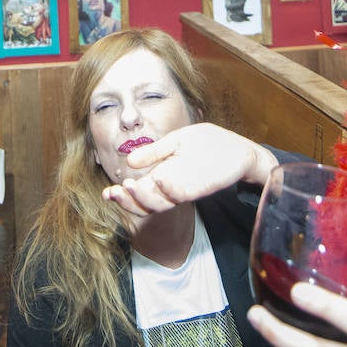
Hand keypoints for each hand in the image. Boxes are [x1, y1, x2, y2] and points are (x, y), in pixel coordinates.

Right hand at [101, 123, 277, 216]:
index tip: (107, 193)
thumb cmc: (209, 144)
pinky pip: (182, 193)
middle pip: (146, 203)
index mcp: (162, 176)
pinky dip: (169, 189)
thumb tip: (129, 161)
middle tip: (118, 191)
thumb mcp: (176, 142)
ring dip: (145, 197)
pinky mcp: (201, 187)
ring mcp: (186, 189)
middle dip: (129, 200)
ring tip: (133, 186)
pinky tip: (159, 179)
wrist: (239, 149)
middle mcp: (171, 187)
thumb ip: (155, 153)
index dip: (122, 196)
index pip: (138, 192)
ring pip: (160, 203)